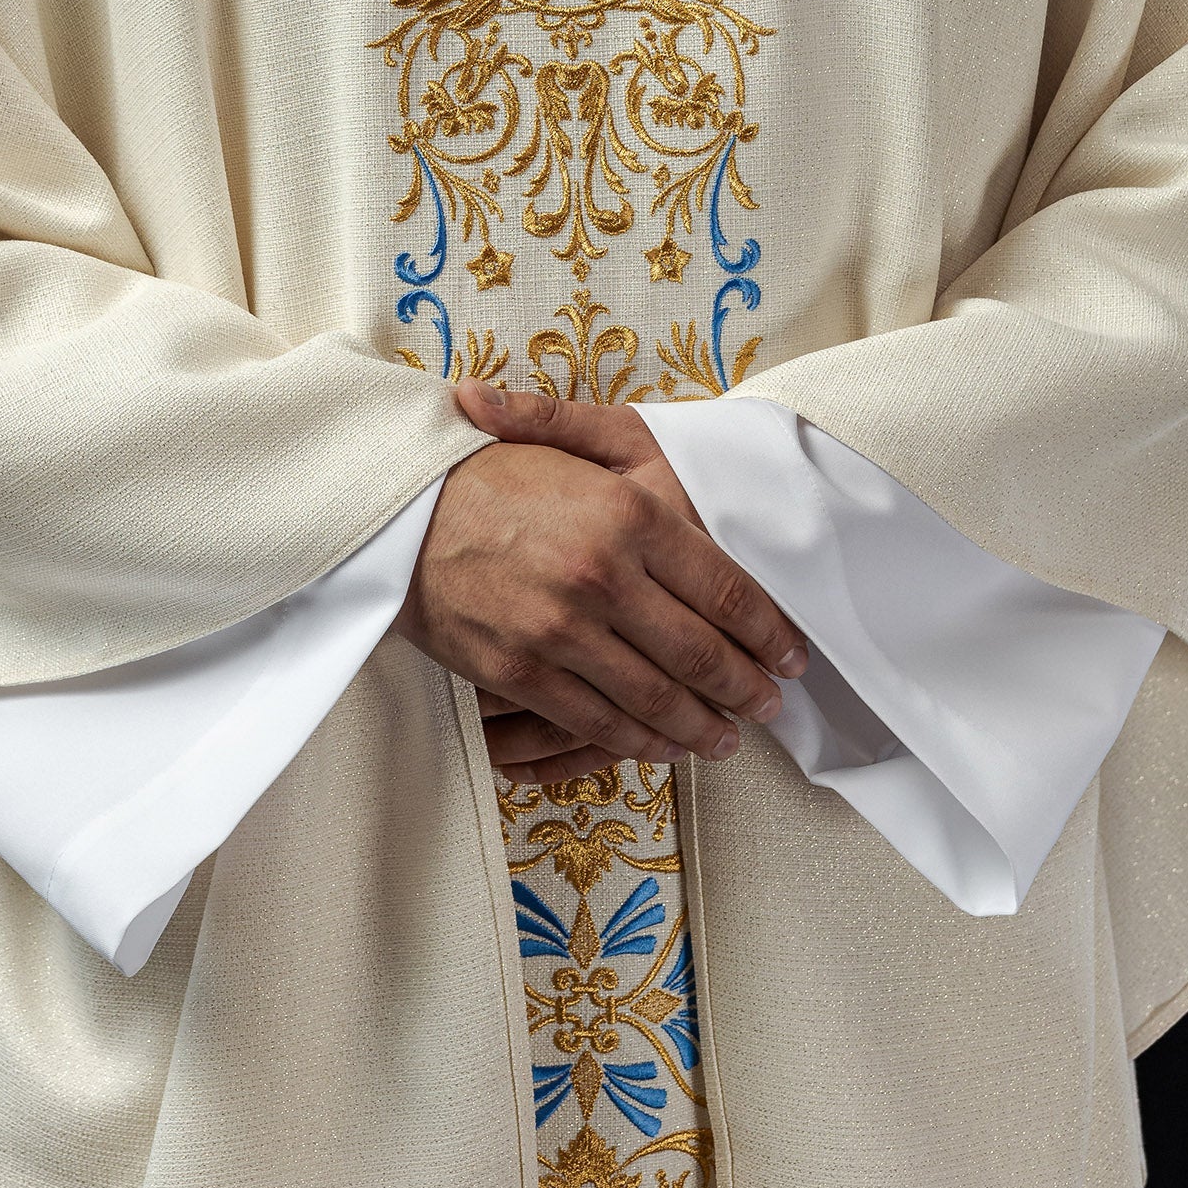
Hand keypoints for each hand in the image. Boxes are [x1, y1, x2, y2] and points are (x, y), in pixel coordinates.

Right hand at [396, 383, 805, 792]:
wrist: (397, 507)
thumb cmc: (489, 470)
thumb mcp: (570, 440)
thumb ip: (640, 465)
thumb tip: (713, 491)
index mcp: (627, 513)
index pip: (725, 587)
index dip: (768, 629)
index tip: (790, 652)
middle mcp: (603, 575)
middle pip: (700, 652)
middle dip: (746, 688)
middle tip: (770, 705)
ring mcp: (561, 630)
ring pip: (655, 699)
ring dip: (702, 727)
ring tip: (727, 738)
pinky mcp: (521, 672)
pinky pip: (598, 722)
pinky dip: (641, 743)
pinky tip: (664, 747)